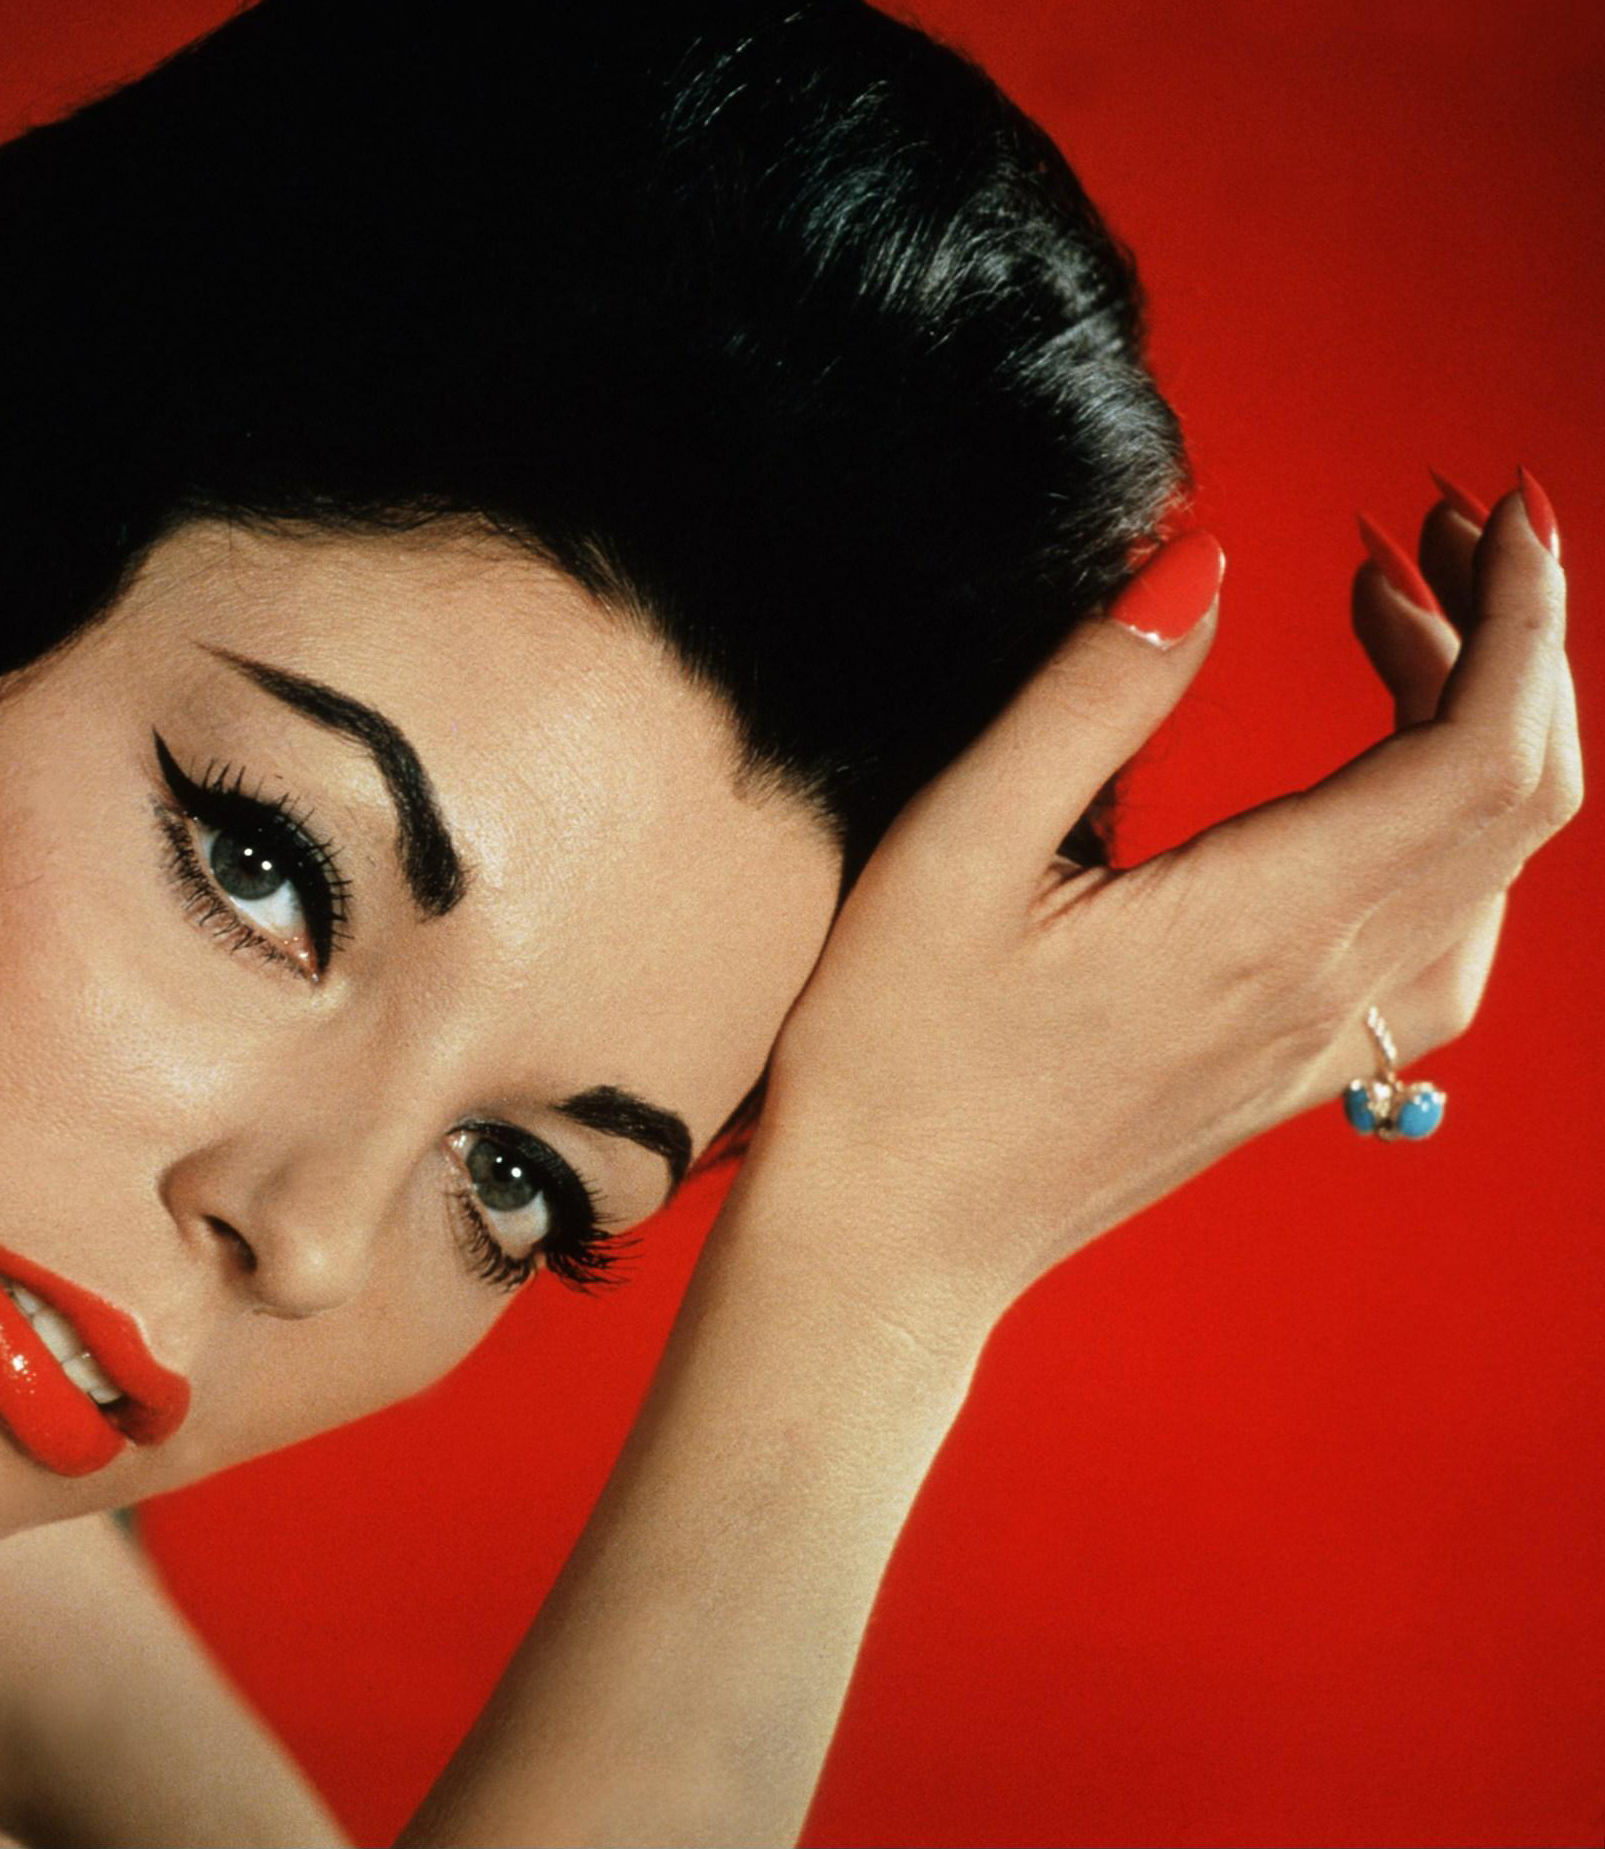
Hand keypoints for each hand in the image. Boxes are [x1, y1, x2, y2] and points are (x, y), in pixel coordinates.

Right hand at [745, 478, 1577, 1333]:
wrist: (886, 1248)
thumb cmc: (890, 1065)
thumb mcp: (952, 853)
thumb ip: (1087, 701)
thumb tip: (1199, 566)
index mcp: (1259, 923)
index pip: (1480, 753)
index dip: (1521, 618)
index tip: (1500, 508)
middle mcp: (1323, 989)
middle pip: (1514, 796)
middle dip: (1511, 639)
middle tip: (1442, 530)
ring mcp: (1319, 1044)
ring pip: (1488, 865)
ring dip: (1483, 728)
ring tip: (1398, 620)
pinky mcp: (1291, 1075)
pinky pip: (1444, 946)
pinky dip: (1454, 837)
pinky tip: (1384, 795)